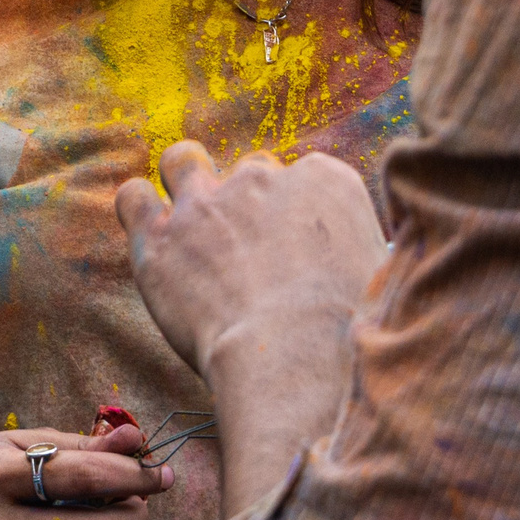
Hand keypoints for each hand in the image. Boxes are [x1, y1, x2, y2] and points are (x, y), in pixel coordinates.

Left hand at [115, 145, 383, 510]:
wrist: (297, 357)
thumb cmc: (352, 331)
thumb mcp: (386, 277)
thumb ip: (370, 253)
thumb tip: (383, 262)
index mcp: (325, 179)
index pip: (302, 177)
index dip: (295, 216)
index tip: (296, 254)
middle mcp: (263, 177)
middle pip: (249, 173)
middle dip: (247, 207)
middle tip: (249, 260)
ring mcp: (206, 202)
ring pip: (183, 161)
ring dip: (184, 183)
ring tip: (189, 228)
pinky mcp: (159, 236)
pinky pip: (132, 198)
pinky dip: (137, 212)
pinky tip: (150, 240)